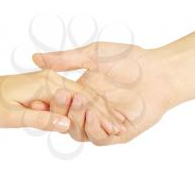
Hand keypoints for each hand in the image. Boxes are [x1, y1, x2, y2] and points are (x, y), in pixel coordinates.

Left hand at [0, 69, 118, 133]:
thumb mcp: (13, 114)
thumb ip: (40, 119)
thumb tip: (65, 125)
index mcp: (46, 82)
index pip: (78, 98)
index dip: (96, 114)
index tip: (112, 127)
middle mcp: (52, 80)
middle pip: (83, 96)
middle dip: (101, 112)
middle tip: (118, 128)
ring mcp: (51, 82)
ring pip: (79, 97)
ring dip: (95, 111)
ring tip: (112, 125)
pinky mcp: (49, 88)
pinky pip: (71, 99)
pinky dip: (84, 109)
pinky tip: (94, 118)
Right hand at [33, 42, 176, 144]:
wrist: (159, 71)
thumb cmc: (128, 60)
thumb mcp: (93, 55)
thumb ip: (65, 59)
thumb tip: (35, 58)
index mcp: (80, 94)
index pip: (57, 104)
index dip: (47, 103)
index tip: (39, 96)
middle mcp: (89, 110)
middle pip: (65, 121)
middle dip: (61, 110)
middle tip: (63, 96)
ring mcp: (103, 123)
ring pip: (79, 133)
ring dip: (77, 120)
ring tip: (81, 103)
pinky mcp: (118, 133)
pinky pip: (100, 139)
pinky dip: (94, 130)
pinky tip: (95, 116)